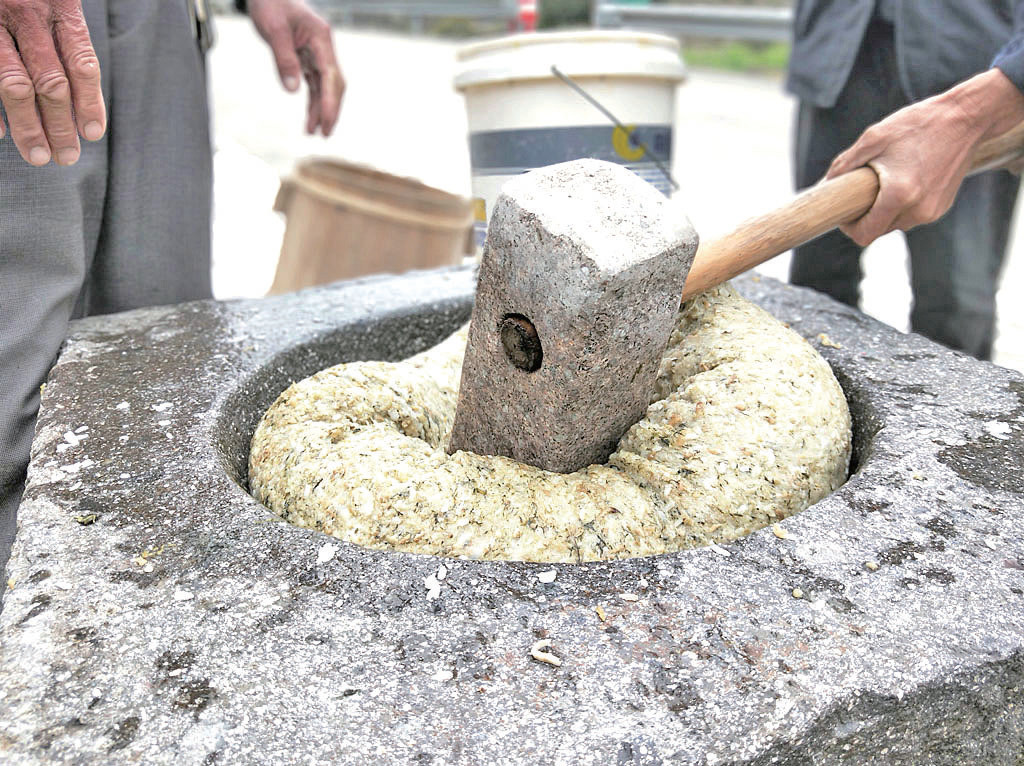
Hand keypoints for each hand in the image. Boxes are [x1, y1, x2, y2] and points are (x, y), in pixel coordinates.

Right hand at [0, 0, 104, 165]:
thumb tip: (84, 98)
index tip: (92, 133)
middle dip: (60, 125)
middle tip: (67, 157)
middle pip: (50, 82)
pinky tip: (0, 134)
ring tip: (39, 157)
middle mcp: (27, 14)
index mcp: (60, 7)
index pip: (81, 63)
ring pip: (14, 85)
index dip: (89, 101)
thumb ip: (67, 36)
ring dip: (28, 126)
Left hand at [247, 0, 343, 135]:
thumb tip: (293, 90)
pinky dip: (313, 101)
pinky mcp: (308, 58)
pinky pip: (314, 84)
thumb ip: (284, 59)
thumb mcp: (273, 29)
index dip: (329, 101)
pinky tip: (309, 118)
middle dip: (330, 110)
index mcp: (321, 38)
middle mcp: (324, 47)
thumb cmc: (270, 4)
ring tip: (313, 132)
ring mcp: (317, 54)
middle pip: (334, 84)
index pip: (330, 75)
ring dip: (320, 109)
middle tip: (324, 133)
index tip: (326, 122)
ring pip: (325, 87)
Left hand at [828, 68, 1023, 245]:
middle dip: (866, 216)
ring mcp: (932, 211)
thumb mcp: (874, 138)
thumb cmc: (918, 124)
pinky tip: (906, 179)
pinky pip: (912, 215)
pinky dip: (903, 205)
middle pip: (878, 230)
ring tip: (887, 180)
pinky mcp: (942, 207)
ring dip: (885, 210)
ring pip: (895, 224)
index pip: (864, 235)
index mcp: (899, 195)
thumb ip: (845, 164)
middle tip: (862, 190)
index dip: (849, 227)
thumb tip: (825, 184)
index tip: (845, 211)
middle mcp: (918, 210)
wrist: (967, 117)